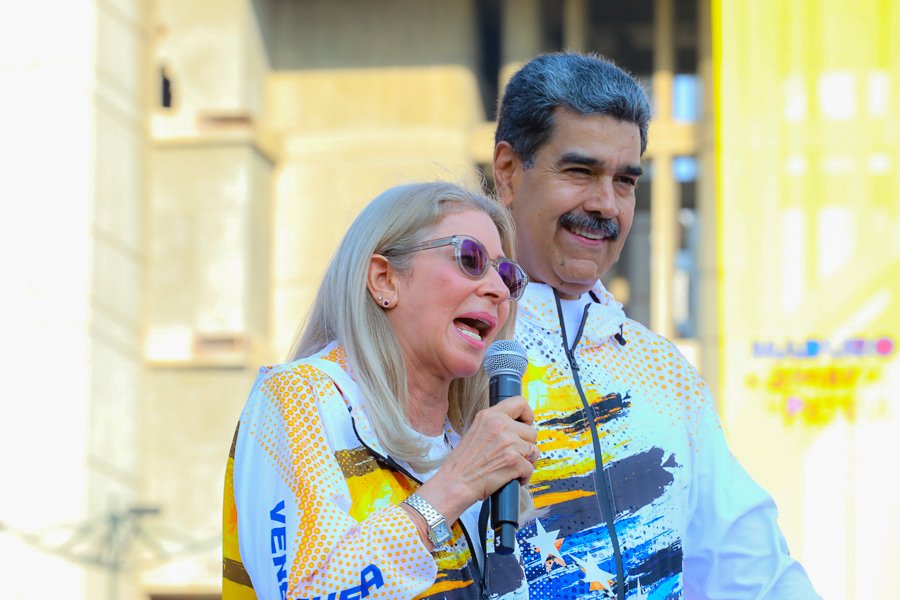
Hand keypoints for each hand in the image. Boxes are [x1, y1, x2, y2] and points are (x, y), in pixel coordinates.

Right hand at [416, 395, 537, 523]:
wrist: (455, 483)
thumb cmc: (464, 463)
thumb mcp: (477, 432)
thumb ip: (497, 426)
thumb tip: (518, 428)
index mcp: (490, 416)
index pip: (520, 402)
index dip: (527, 415)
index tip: (525, 425)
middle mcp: (501, 425)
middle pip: (532, 432)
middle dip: (526, 445)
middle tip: (511, 454)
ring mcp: (509, 443)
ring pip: (533, 451)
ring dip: (525, 461)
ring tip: (509, 466)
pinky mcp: (514, 461)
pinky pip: (530, 468)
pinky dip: (523, 476)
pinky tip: (509, 477)